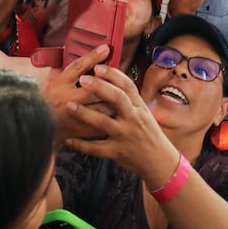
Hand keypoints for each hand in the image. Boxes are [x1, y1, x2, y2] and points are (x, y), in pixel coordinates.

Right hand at [43, 45, 112, 144]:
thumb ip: (59, 69)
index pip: (78, 66)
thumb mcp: (47, 82)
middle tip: (119, 80)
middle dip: (109, 83)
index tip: (106, 49)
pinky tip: (115, 116)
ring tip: (121, 99)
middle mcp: (66, 99)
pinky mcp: (79, 131)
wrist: (33, 128)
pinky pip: (100, 125)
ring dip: (113, 103)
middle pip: (95, 88)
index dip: (93, 57)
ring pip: (101, 107)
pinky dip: (109, 120)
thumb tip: (70, 55)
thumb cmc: (39, 103)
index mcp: (58, 84)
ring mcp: (74, 116)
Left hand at [64, 65, 179, 189]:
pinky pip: (96, 148)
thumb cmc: (148, 133)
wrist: (159, 161)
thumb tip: (111, 78)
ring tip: (69, 105)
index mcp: (139, 107)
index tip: (98, 66)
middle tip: (83, 79)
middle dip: (99, 87)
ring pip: (103, 122)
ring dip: (84, 113)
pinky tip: (69, 139)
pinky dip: (81, 144)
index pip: (127, 86)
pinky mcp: (117, 152)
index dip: (112, 74)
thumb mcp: (143, 112)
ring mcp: (125, 136)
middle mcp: (133, 119)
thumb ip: (129, 98)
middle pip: (117, 99)